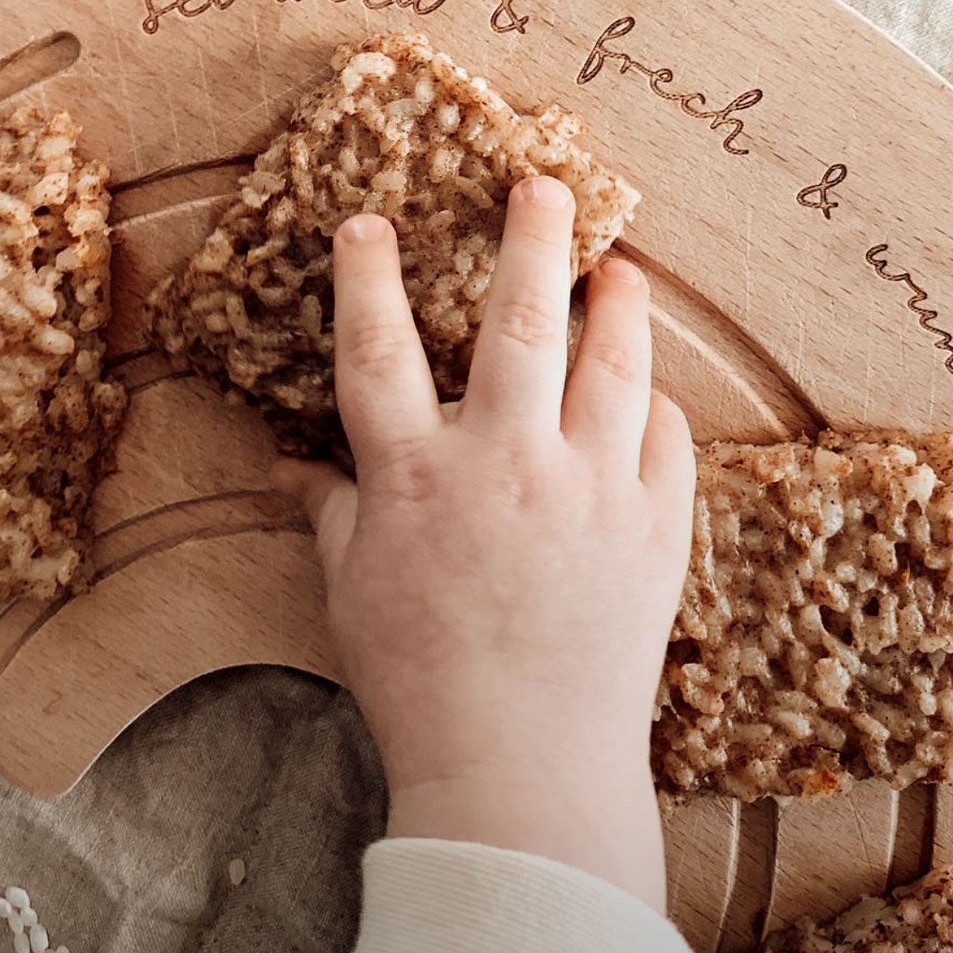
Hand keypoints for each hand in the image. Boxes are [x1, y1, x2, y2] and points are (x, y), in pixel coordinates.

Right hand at [273, 177, 695, 910]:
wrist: (521, 767)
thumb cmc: (419, 682)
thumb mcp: (352, 592)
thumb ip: (329, 512)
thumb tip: (285, 465)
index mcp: (417, 478)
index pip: (380, 350)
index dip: (368, 278)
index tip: (371, 221)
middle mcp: (508, 464)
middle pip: (520, 322)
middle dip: (533, 239)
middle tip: (545, 185)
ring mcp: (592, 492)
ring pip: (614, 366)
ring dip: (619, 306)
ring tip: (623, 271)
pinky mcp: (655, 530)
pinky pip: (666, 444)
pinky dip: (658, 410)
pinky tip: (652, 393)